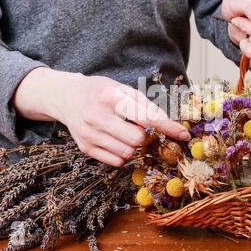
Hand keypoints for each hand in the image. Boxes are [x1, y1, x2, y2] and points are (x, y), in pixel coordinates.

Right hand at [13, 68, 189, 166]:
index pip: (145, 116)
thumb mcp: (122, 89)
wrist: (66, 97)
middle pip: (137, 139)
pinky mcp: (84, 148)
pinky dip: (122, 154)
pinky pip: (116, 161)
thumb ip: (145, 105)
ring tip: (123, 132)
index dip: (167, 127)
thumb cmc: (101, 91)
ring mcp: (89, 134)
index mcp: (109, 96)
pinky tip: (114, 140)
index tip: (183, 135)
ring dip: (133, 145)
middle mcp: (96, 116)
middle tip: (137, 126)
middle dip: (144, 135)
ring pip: (128, 153)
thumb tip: (168, 124)